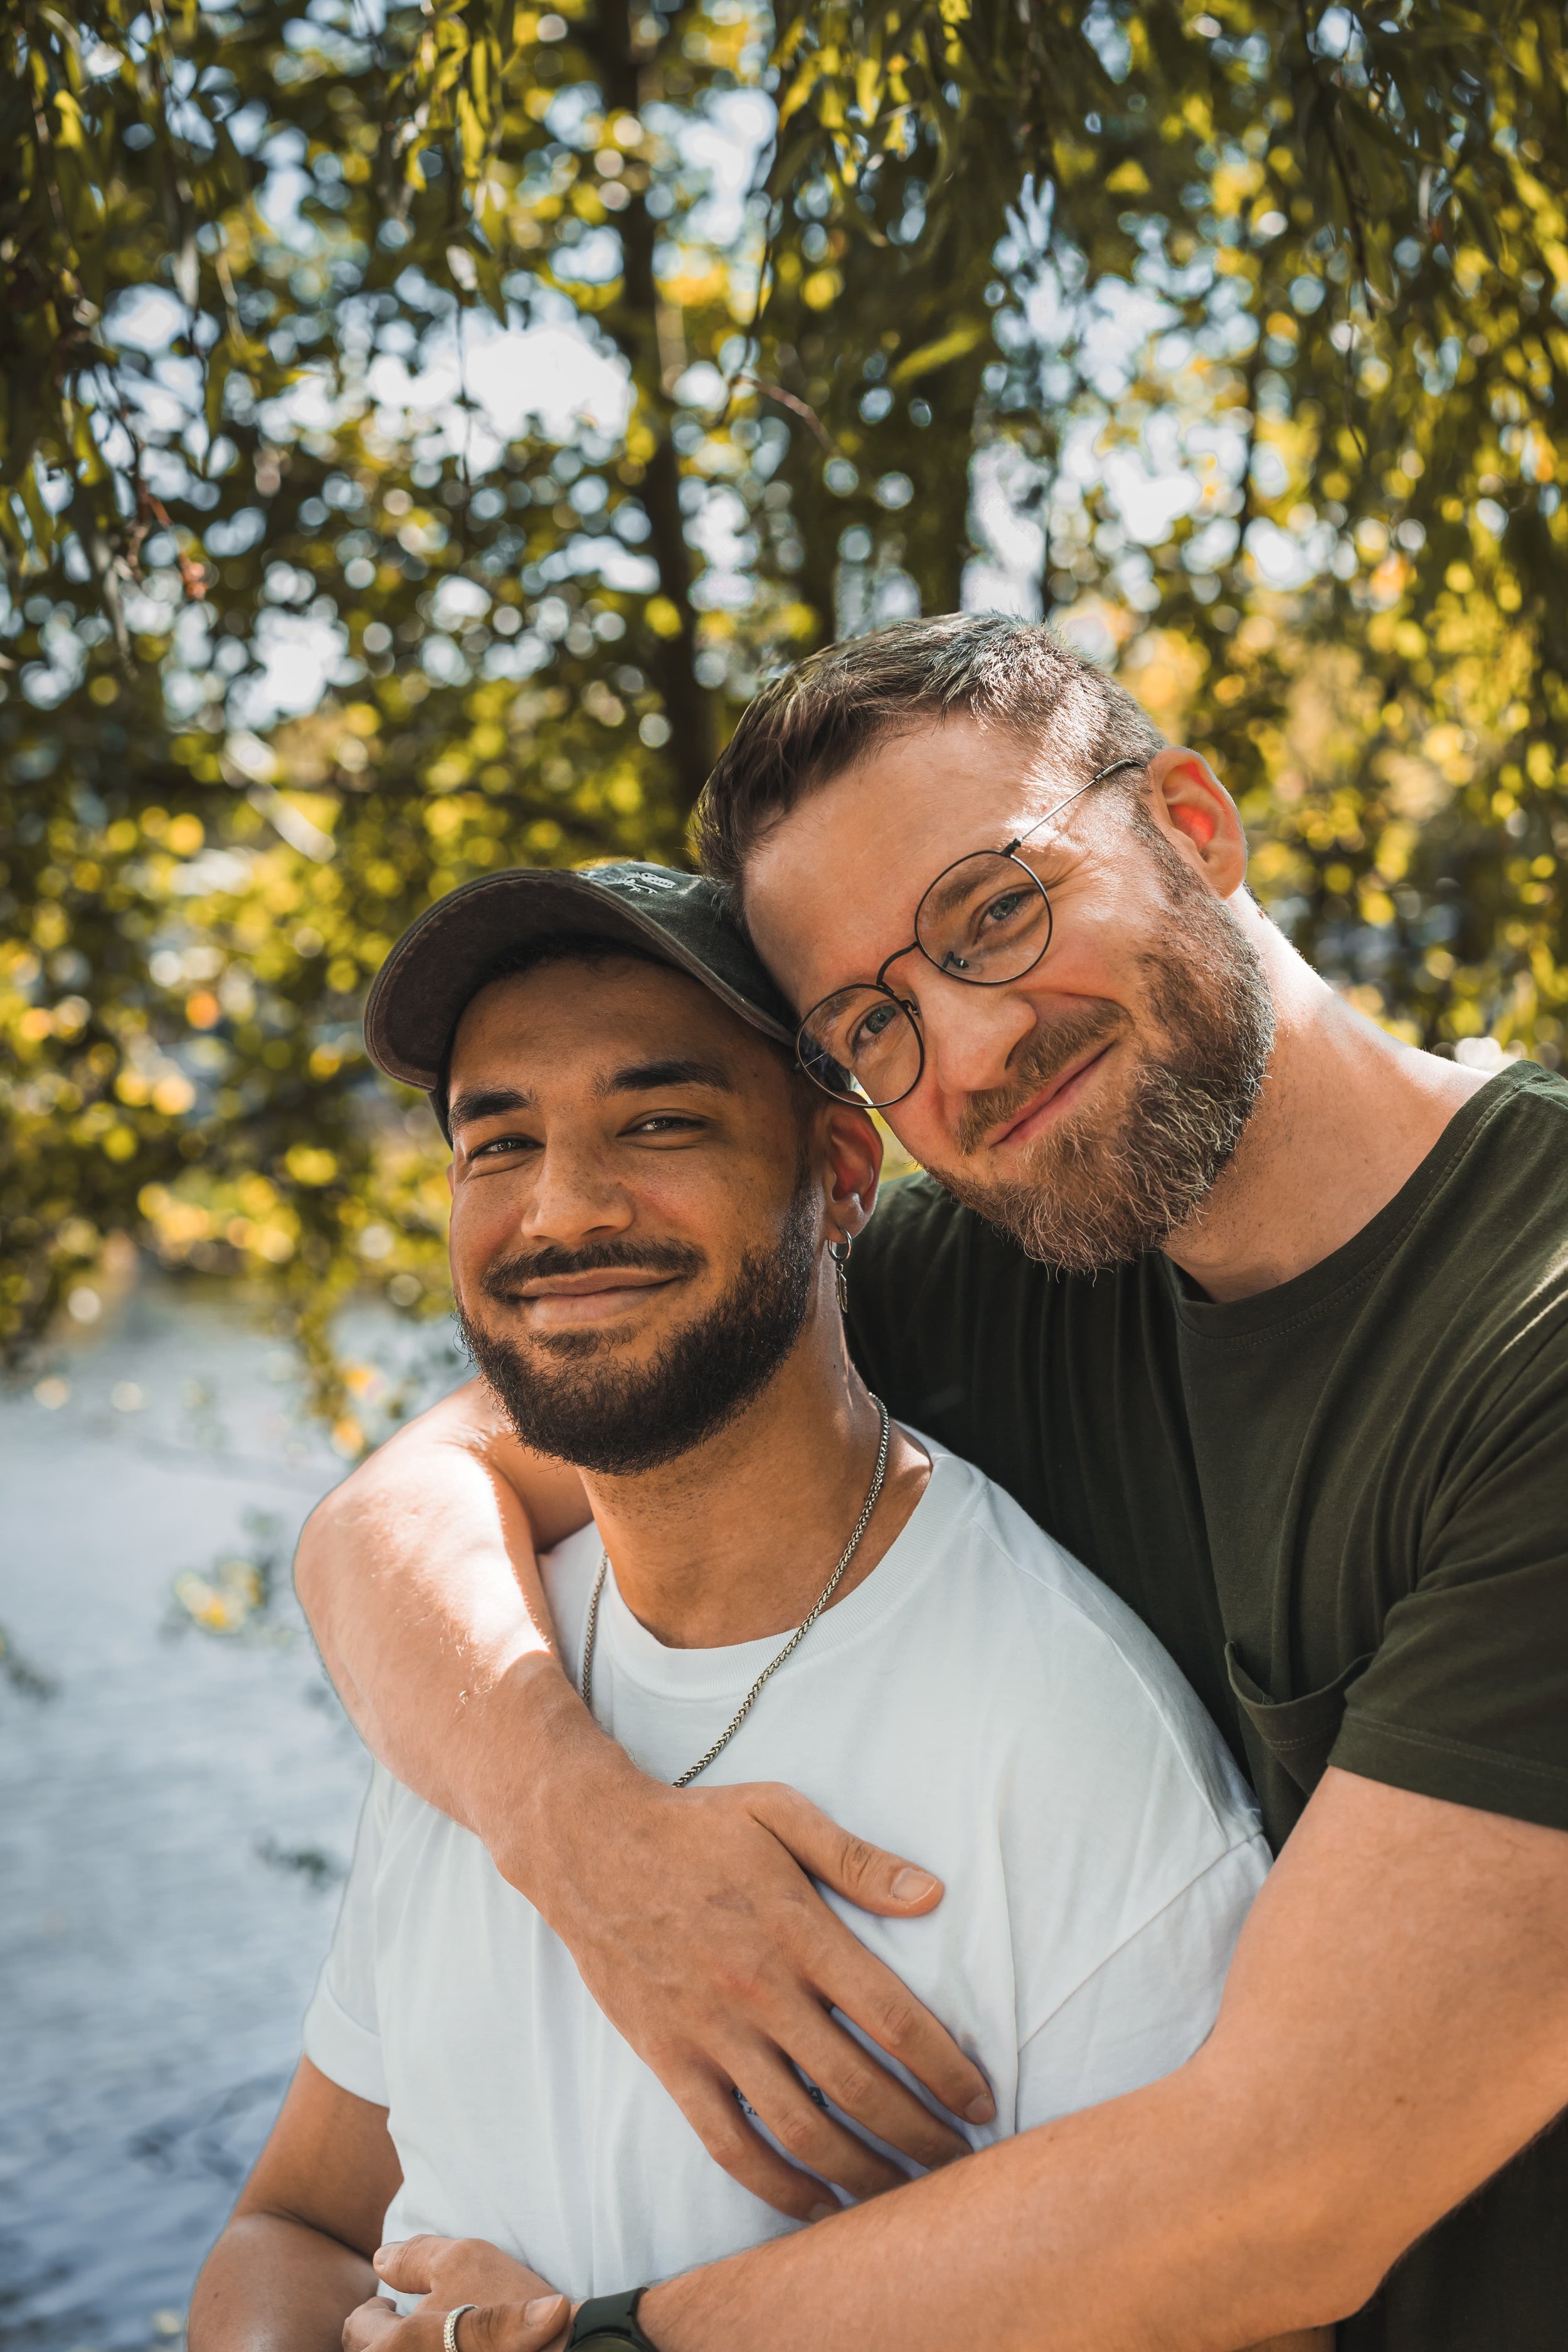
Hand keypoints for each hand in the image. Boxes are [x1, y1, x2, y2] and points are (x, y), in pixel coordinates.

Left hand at [342, 2237, 570, 2351]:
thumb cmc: (510, 2308)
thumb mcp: (462, 2261)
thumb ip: (413, 2257)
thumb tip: (380, 2259)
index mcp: (395, 2348)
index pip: (358, 2328)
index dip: (374, 2310)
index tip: (390, 2304)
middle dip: (383, 2337)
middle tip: (405, 2321)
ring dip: (410, 2349)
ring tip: (434, 2341)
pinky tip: (454, 2351)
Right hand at [515, 1762, 995, 2219]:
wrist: (589, 1846)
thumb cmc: (695, 1826)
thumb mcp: (779, 1812)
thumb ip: (856, 1858)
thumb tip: (932, 1894)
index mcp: (799, 1931)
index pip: (893, 2018)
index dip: (947, 2070)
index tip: (982, 2102)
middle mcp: (761, 1991)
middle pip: (859, 2087)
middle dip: (922, 2135)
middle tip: (963, 2165)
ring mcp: (712, 2033)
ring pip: (801, 2128)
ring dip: (863, 2173)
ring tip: (906, 2197)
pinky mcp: (671, 2061)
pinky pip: (729, 2142)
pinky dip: (777, 2186)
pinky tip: (818, 2205)